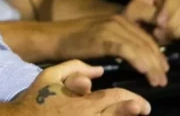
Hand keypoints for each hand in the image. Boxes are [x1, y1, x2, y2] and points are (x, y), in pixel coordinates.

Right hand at [14, 60, 150, 114]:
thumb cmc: (36, 99)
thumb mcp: (50, 75)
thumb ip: (75, 68)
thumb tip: (98, 70)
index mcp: (82, 103)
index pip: (115, 98)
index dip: (131, 99)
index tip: (140, 103)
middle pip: (118, 114)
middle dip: (133, 110)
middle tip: (143, 109)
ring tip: (135, 114)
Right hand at [56, 15, 169, 86]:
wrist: (53, 37)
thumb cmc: (74, 41)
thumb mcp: (100, 38)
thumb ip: (117, 42)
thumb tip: (135, 57)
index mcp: (119, 20)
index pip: (146, 38)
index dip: (157, 55)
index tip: (163, 70)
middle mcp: (118, 21)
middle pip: (146, 43)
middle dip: (158, 63)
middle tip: (163, 79)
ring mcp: (110, 28)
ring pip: (140, 47)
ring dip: (152, 66)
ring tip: (158, 81)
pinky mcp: (103, 37)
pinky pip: (127, 50)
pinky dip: (139, 61)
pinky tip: (146, 72)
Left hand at [124, 0, 179, 43]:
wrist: (137, 25)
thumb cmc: (135, 15)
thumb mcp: (134, 11)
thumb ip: (146, 12)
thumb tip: (161, 21)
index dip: (169, 10)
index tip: (159, 23)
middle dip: (172, 25)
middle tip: (157, 32)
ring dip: (177, 32)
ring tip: (161, 35)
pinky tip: (173, 38)